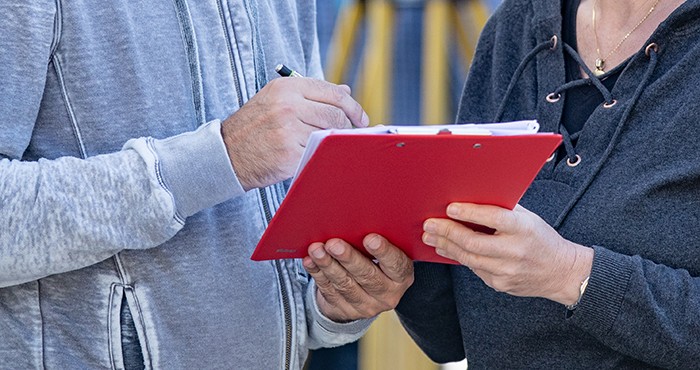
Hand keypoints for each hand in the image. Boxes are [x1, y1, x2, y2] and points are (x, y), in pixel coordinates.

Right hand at [221, 77, 368, 190]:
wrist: (227, 154)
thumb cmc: (255, 127)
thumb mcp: (276, 100)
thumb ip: (310, 95)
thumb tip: (346, 93)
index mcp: (286, 88)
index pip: (332, 93)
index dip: (352, 106)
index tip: (360, 118)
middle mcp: (288, 106)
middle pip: (336, 115)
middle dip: (349, 126)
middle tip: (353, 135)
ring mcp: (288, 131)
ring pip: (329, 135)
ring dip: (336, 142)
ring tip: (335, 145)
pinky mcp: (289, 154)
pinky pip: (318, 154)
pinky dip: (322, 156)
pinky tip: (320, 157)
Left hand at [303, 234, 413, 321]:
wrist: (368, 294)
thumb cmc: (378, 262)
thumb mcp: (387, 254)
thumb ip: (379, 241)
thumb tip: (358, 219)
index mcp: (401, 277)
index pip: (396, 265)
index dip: (384, 252)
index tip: (370, 238)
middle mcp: (387, 294)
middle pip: (367, 276)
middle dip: (348, 258)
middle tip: (334, 243)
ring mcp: (366, 306)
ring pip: (345, 284)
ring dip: (328, 265)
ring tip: (317, 249)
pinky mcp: (345, 310)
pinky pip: (329, 291)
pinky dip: (318, 274)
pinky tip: (310, 261)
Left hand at [422, 203, 592, 305]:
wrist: (561, 272)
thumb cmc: (540, 239)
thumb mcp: (528, 218)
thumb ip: (503, 209)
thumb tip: (471, 197)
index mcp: (523, 229)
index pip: (494, 218)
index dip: (470, 213)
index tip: (450, 208)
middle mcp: (515, 251)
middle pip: (474, 242)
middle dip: (447, 232)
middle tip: (429, 224)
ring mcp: (507, 271)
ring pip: (469, 258)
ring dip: (446, 246)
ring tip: (430, 236)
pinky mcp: (500, 284)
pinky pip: (474, 269)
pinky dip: (458, 257)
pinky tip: (446, 249)